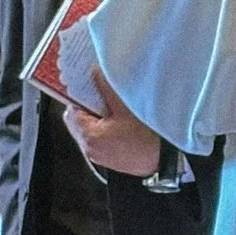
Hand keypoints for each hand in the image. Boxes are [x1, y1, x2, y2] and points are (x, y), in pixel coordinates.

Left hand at [64, 64, 162, 180]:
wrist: (164, 161)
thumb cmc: (147, 139)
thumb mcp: (125, 108)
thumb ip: (106, 88)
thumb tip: (95, 74)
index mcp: (90, 136)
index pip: (72, 110)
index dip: (79, 95)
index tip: (87, 85)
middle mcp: (90, 149)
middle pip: (78, 121)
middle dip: (87, 106)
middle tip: (100, 94)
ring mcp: (99, 156)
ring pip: (88, 130)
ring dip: (96, 118)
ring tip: (112, 108)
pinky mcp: (108, 159)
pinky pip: (98, 139)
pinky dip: (103, 128)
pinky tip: (118, 121)